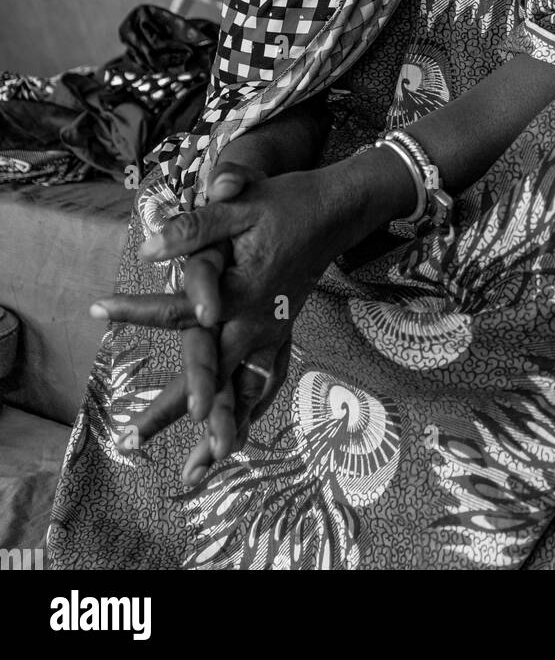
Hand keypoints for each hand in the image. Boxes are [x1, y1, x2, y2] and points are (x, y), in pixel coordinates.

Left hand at [92, 151, 412, 482]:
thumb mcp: (242, 206)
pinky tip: (239, 440)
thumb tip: (150, 247)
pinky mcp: (282, 334)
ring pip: (242, 392)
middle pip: (208, 374)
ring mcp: (273, 333)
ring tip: (194, 472)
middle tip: (131, 440)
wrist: (337, 211)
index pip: (179, 310)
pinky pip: (266, 384)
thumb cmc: (287, 204)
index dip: (135, 310)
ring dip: (219, 431)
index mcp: (241, 292)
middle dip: (170, 409)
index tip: (95, 310)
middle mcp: (256, 322)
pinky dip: (251, 412)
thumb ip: (197, 228)